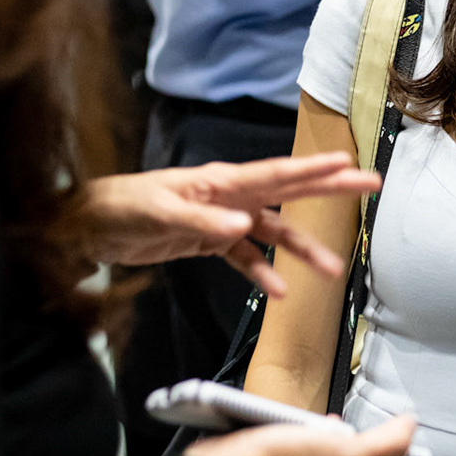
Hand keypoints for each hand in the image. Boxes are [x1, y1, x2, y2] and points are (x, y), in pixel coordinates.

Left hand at [82, 153, 379, 292]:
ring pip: (272, 233)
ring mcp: (220, 218)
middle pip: (287, 193)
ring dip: (300, 251)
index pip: (275, 174)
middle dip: (328, 191)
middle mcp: (227, 196)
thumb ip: (201, 221)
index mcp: (220, 182)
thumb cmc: (118, 208)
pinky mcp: (208, 241)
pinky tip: (278, 291)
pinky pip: (244, 258)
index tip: (348, 164)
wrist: (85, 228)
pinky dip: (262, 273)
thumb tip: (242, 227)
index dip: (313, 170)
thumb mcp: (158, 214)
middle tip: (370, 186)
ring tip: (332, 269)